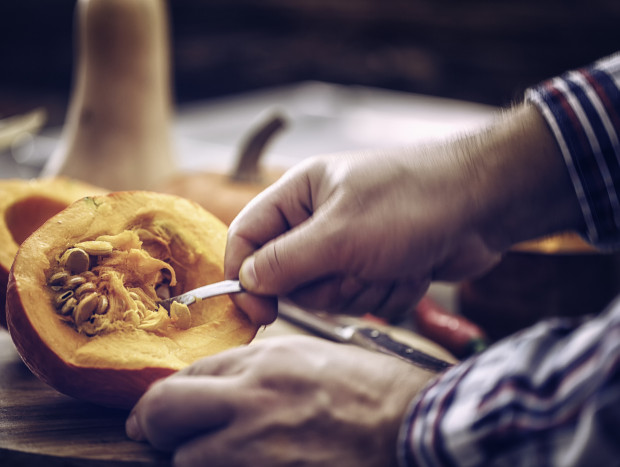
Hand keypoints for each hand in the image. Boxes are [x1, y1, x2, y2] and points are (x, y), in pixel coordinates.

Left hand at [126, 336, 436, 466]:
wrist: (413, 428)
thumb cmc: (370, 391)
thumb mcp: (309, 358)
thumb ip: (257, 366)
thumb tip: (215, 385)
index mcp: (265, 363)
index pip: (190, 374)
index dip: (167, 395)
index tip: (157, 410)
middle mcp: (253, 400)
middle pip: (166, 410)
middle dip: (153, 422)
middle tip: (151, 431)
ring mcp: (257, 448)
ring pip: (186, 459)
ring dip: (191, 457)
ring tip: (212, 453)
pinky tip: (238, 461)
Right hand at [226, 104, 581, 324]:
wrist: (484, 206)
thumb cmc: (411, 203)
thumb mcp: (340, 235)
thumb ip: (286, 262)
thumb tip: (247, 282)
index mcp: (300, 195)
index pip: (247, 237)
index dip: (244, 275)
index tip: (258, 312)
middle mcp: (319, 221)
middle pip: (288, 277)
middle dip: (326, 284)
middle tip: (355, 266)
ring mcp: (350, 245)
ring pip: (328, 295)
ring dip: (362, 288)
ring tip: (392, 261)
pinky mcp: (378, 266)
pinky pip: (363, 300)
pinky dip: (389, 292)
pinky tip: (412, 267)